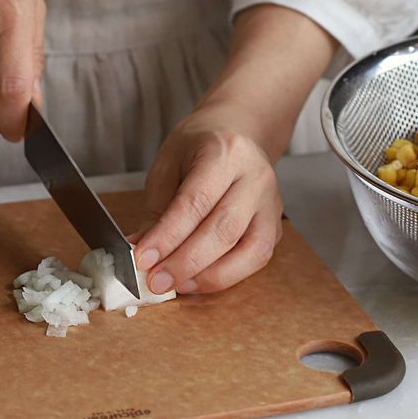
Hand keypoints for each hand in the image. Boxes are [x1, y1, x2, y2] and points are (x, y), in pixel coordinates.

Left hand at [131, 106, 282, 293]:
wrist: (237, 131)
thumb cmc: (198, 146)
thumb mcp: (168, 164)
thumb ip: (157, 209)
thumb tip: (142, 252)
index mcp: (225, 153)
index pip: (195, 202)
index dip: (168, 236)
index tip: (142, 259)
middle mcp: (256, 177)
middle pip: (224, 229)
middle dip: (185, 262)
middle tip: (155, 282)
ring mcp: (271, 203)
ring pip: (249, 250)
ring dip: (209, 276)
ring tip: (175, 286)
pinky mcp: (275, 225)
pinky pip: (256, 258)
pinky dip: (226, 276)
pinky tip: (197, 281)